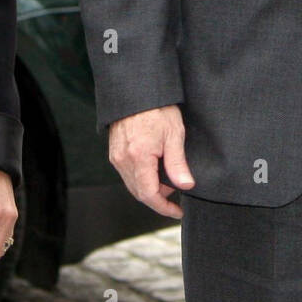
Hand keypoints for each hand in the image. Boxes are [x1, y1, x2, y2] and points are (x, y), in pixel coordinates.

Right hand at [108, 104, 193, 218]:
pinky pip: (127, 174)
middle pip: (139, 193)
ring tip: (167, 178)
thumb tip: (186, 186)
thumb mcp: (174, 134)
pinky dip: (141, 178)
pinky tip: (154, 168)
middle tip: (176, 190)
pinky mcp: (115, 152)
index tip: (177, 211)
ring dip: (149, 188)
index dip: (164, 207)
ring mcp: (116, 156)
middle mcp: (123, 160)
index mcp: (139, 157)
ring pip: (132, 184)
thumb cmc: (156, 108)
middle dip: (158, 198)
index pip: (149, 195)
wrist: (136, 90)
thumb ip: (178, 163)